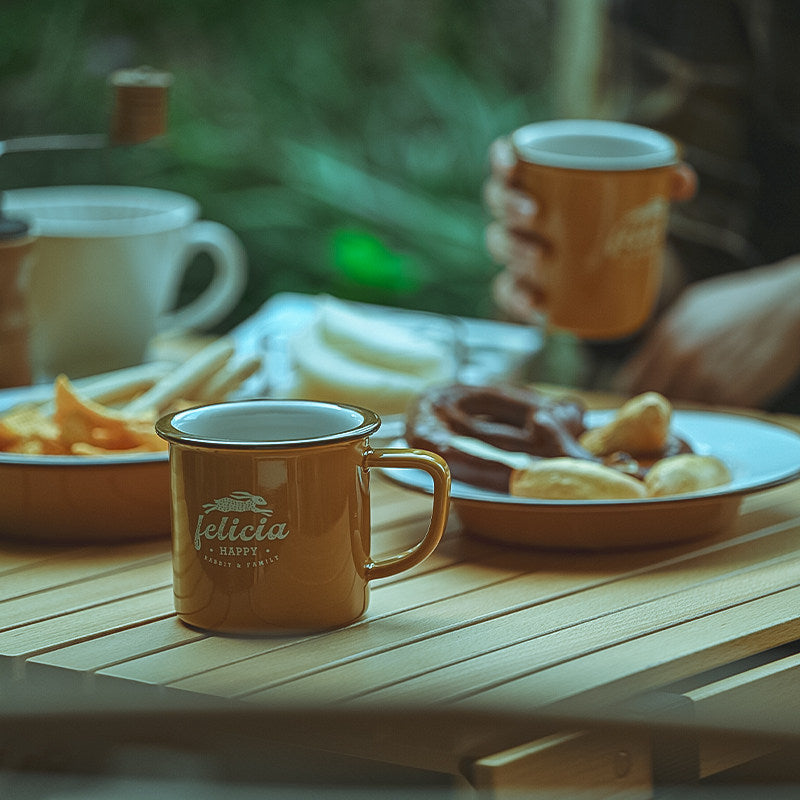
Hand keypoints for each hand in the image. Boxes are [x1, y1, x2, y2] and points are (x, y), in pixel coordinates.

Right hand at [484, 135, 697, 323]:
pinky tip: (535, 306)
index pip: (504, 158)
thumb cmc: (615, 209)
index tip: (514, 165)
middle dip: (509, 208)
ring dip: (514, 252)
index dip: (500, 158)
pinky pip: (508, 291)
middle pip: (498, 202)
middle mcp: (517, 209)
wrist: (612, 256)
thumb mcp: (638, 190)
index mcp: (535, 175)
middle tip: (536, 215)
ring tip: (540, 259)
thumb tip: (684, 184)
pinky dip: (517, 299)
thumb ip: (661, 179)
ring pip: (500, 245)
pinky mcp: (522, 282)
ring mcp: (516, 247)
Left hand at [615, 258, 799, 406]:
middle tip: (666, 400)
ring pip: (682, 410)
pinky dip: (712, 408)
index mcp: (668, 337)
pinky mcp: (735, 397)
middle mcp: (684, 361)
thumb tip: (640, 365)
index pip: (631, 383)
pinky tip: (723, 391)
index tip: (638, 395)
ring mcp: (710, 381)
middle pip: (653, 401)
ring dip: (686, 406)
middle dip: (656, 403)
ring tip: (700, 392)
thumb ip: (662, 337)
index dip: (632, 391)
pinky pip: (711, 413)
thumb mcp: (691, 308)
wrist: (791, 306)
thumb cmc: (742, 303)